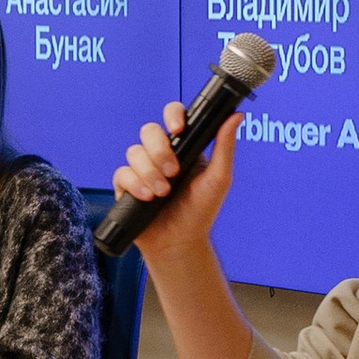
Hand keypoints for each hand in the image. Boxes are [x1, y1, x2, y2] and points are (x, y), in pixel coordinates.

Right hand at [110, 103, 238, 263]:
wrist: (179, 243)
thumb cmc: (201, 211)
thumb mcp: (219, 178)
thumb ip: (225, 146)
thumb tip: (236, 116)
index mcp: (184, 147)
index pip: (174, 116)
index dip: (172, 116)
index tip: (179, 128)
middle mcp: (161, 154)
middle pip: (149, 131)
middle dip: (159, 150)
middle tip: (173, 172)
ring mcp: (142, 168)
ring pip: (134, 152)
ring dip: (149, 172)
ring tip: (162, 193)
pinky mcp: (126, 185)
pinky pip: (122, 173)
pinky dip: (135, 184)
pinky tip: (147, 197)